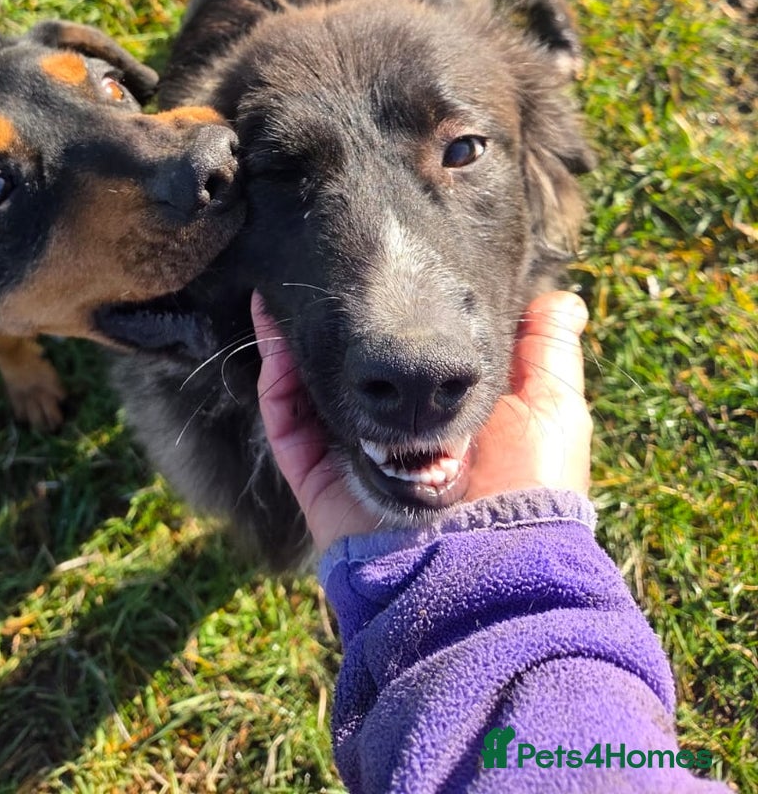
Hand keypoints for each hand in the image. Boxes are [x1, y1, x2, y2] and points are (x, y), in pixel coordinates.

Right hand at [252, 289, 591, 552]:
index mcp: (445, 426)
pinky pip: (285, 424)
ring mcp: (353, 461)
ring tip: (279, 296)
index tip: (375, 276)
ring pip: (308, 394)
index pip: (406, 368)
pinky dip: (274, 380)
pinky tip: (274, 335)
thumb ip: (547, 352)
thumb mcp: (553, 408)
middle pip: (350, 379)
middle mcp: (396, 442)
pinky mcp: (319, 481)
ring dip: (289, 345)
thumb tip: (563, 297)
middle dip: (330, 334)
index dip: (387, 326)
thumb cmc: (529, 485)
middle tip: (317, 283)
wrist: (491, 561)